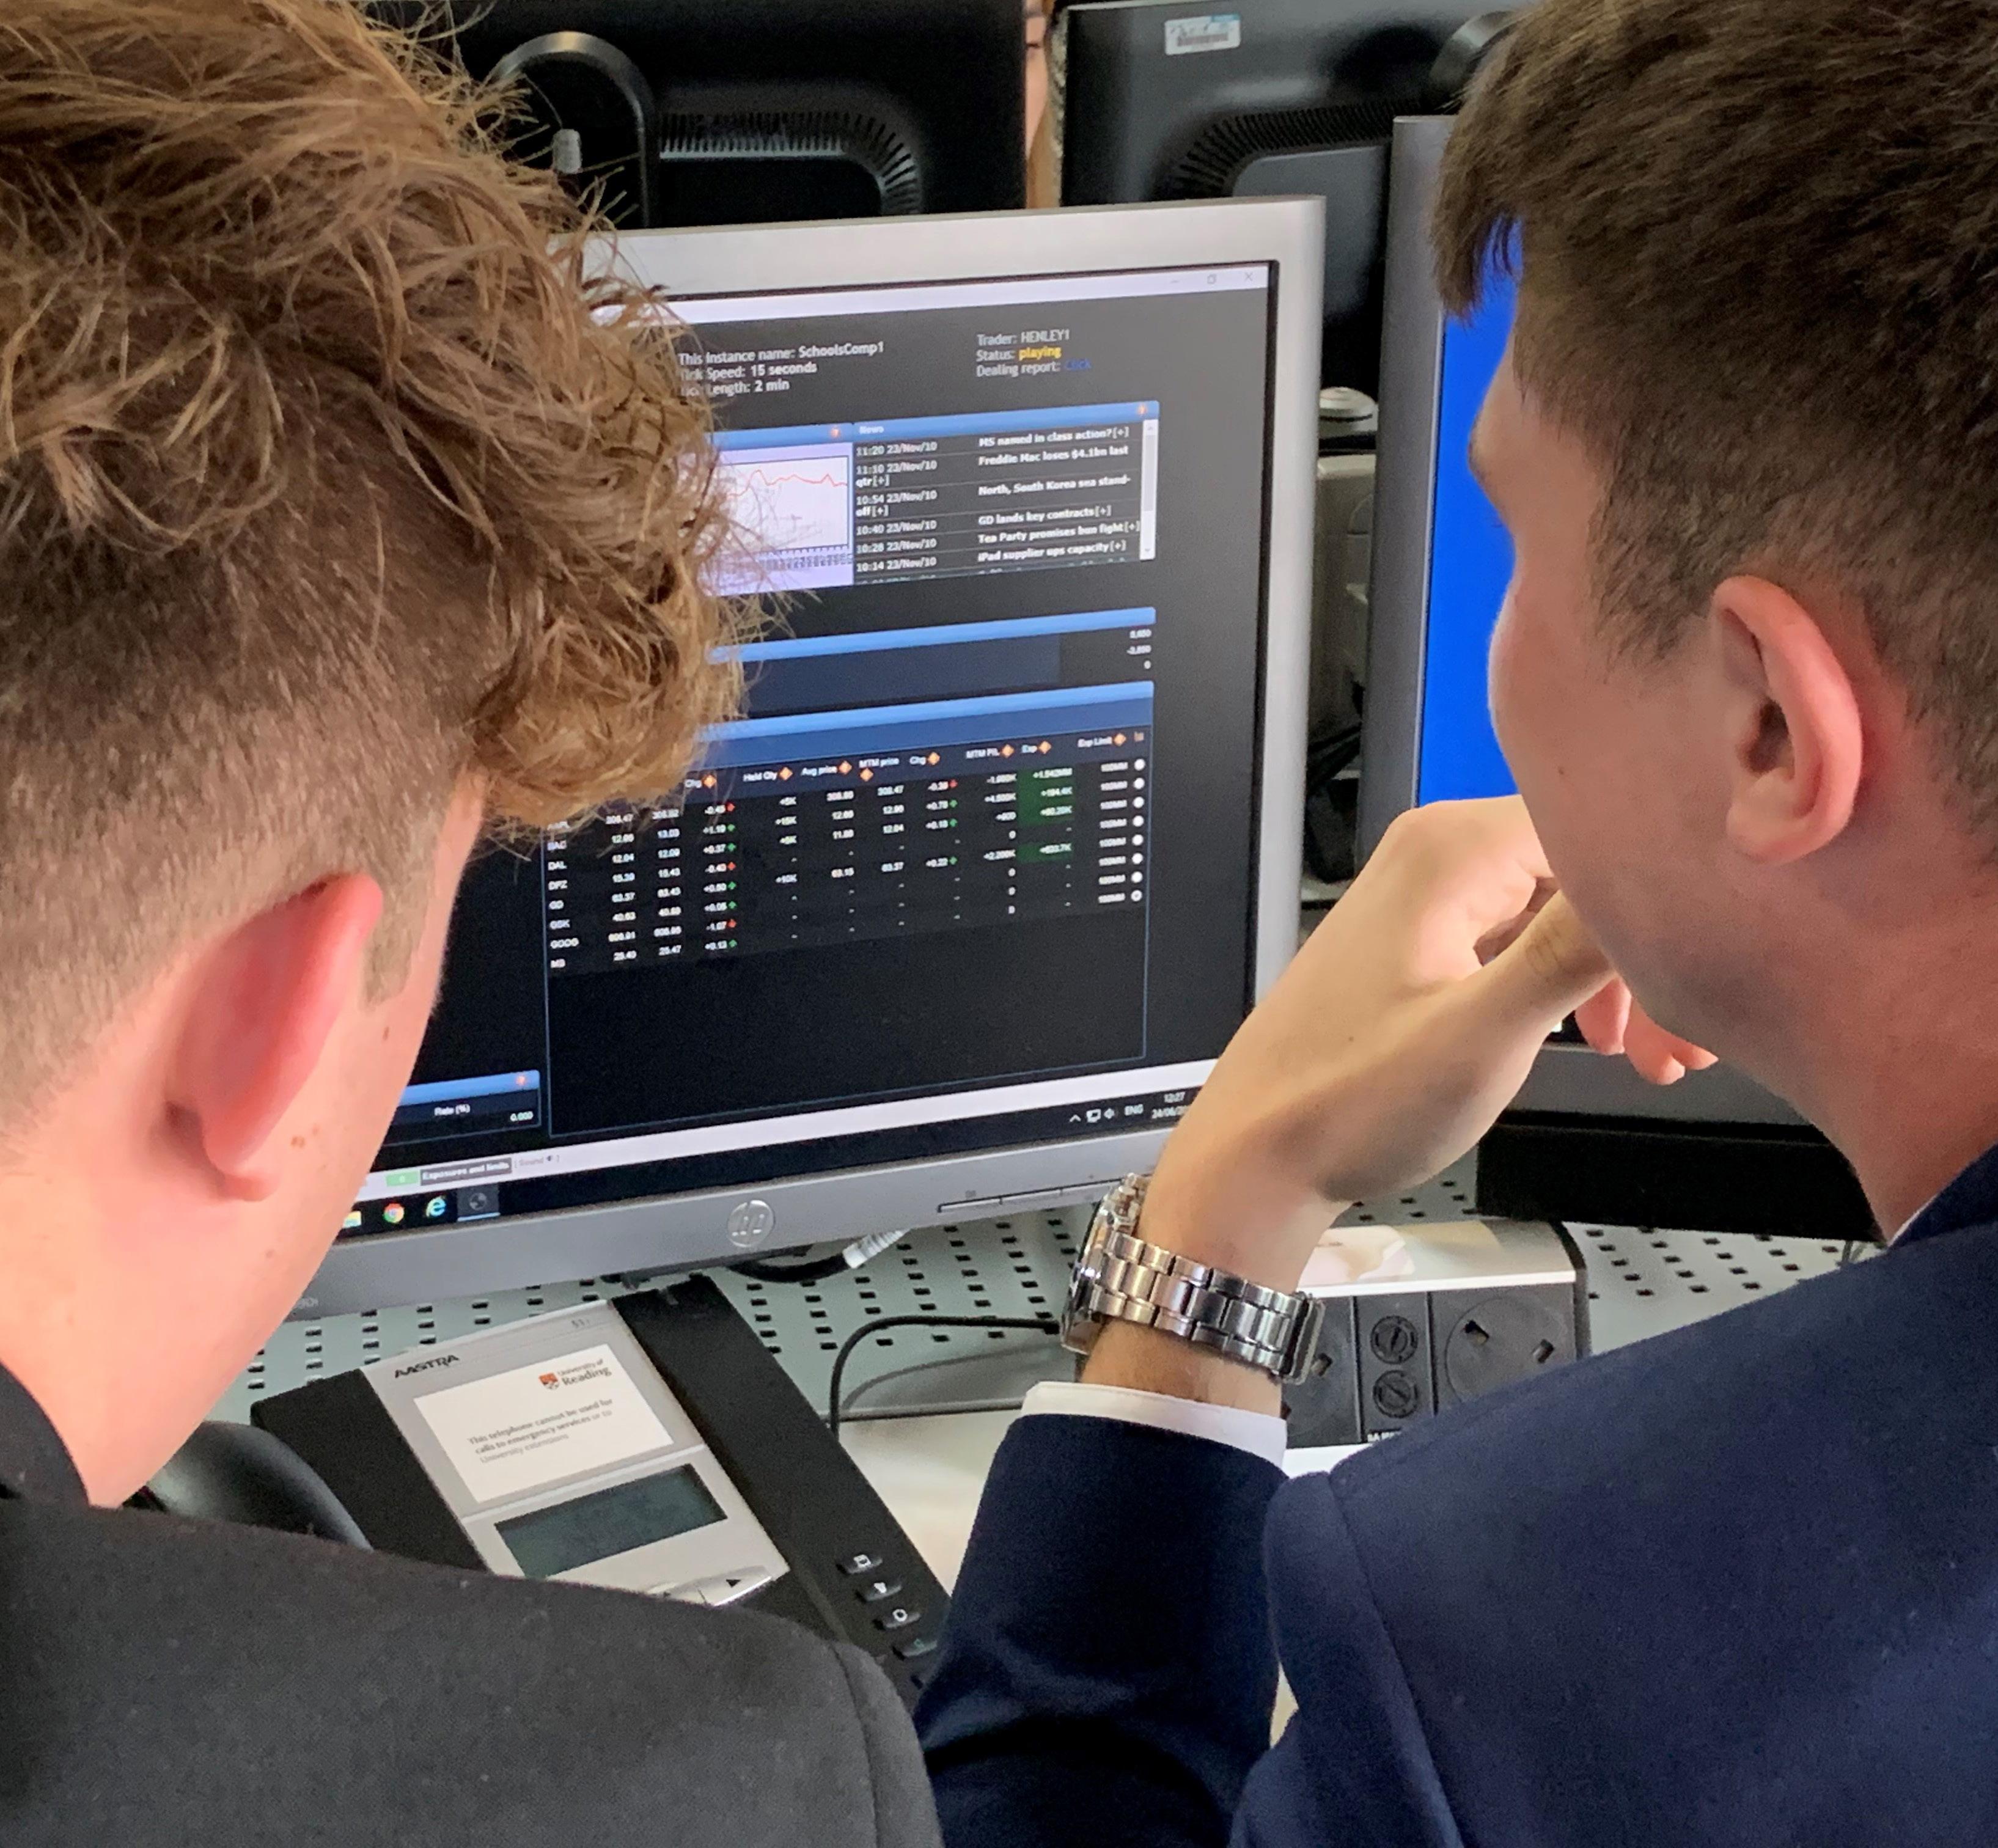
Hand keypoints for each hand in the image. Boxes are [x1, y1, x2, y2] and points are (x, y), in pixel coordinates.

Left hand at [1136, 797, 1710, 1296]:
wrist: (1259, 1157)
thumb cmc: (1345, 1103)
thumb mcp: (1484, 1034)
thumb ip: (1571, 953)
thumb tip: (1652, 885)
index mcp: (1450, 851)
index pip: (1606, 829)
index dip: (1665, 901)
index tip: (1706, 970)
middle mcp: (1435, 855)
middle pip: (1588, 873)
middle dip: (1646, 954)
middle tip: (1680, 1040)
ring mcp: (1426, 897)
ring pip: (1562, 911)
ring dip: (1615, 979)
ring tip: (1645, 1054)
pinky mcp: (1423, 940)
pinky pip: (1521, 940)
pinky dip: (1565, 987)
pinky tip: (1590, 1039)